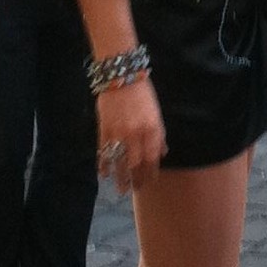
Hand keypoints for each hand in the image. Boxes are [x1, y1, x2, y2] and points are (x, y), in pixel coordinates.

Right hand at [96, 78, 165, 194]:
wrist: (122, 76)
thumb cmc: (143, 93)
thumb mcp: (157, 113)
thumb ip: (159, 134)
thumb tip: (162, 153)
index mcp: (152, 130)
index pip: (153, 158)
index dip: (151, 172)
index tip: (150, 181)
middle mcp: (136, 134)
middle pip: (136, 164)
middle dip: (136, 179)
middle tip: (135, 189)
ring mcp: (119, 133)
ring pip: (119, 162)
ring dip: (120, 178)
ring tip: (121, 189)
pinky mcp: (104, 129)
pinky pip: (104, 151)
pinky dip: (103, 164)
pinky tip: (104, 174)